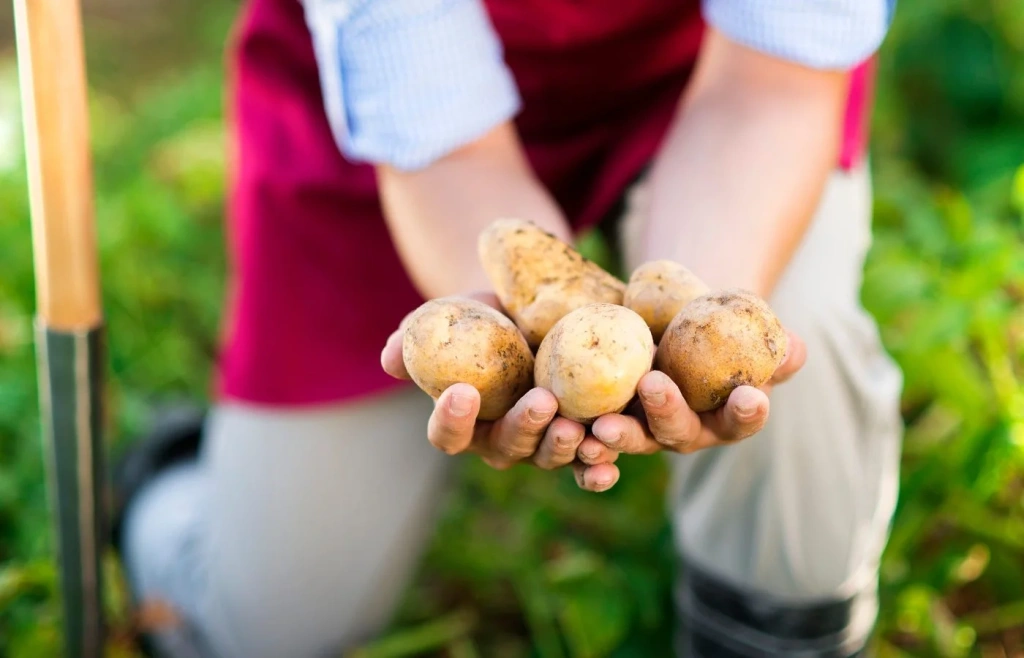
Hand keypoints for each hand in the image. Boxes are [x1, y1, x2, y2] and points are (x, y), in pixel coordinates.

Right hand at [380, 292, 621, 491]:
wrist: (536, 310)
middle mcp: (503, 441)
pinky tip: (606, 467)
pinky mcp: (583, 439)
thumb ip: (418, 336)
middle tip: (540, 403)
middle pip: (507, 448)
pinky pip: (589, 465)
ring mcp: (543, 445)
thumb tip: (388, 356)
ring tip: (575, 428)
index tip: (461, 391)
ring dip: (562, 447)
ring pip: (550, 457)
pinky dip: (597, 470)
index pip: (449, 433)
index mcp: (465, 422)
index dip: (452, 419)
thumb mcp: (451, 318)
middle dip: (524, 428)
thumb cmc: (483, 317)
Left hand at [577, 330, 805, 460]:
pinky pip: (593, 442)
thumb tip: (793, 348)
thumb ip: (772, 344)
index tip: (750, 396)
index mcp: (725, 416)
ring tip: (602, 425)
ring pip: (633, 440)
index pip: (741, 419)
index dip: (748, 412)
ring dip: (619, 436)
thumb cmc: (717, 327)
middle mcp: (685, 432)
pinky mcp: (606, 425)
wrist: (669, 323)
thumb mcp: (744, 329)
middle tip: (654, 385)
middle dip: (667, 413)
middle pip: (678, 432)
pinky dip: (582, 444)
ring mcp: (644, 432)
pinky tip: (571, 434)